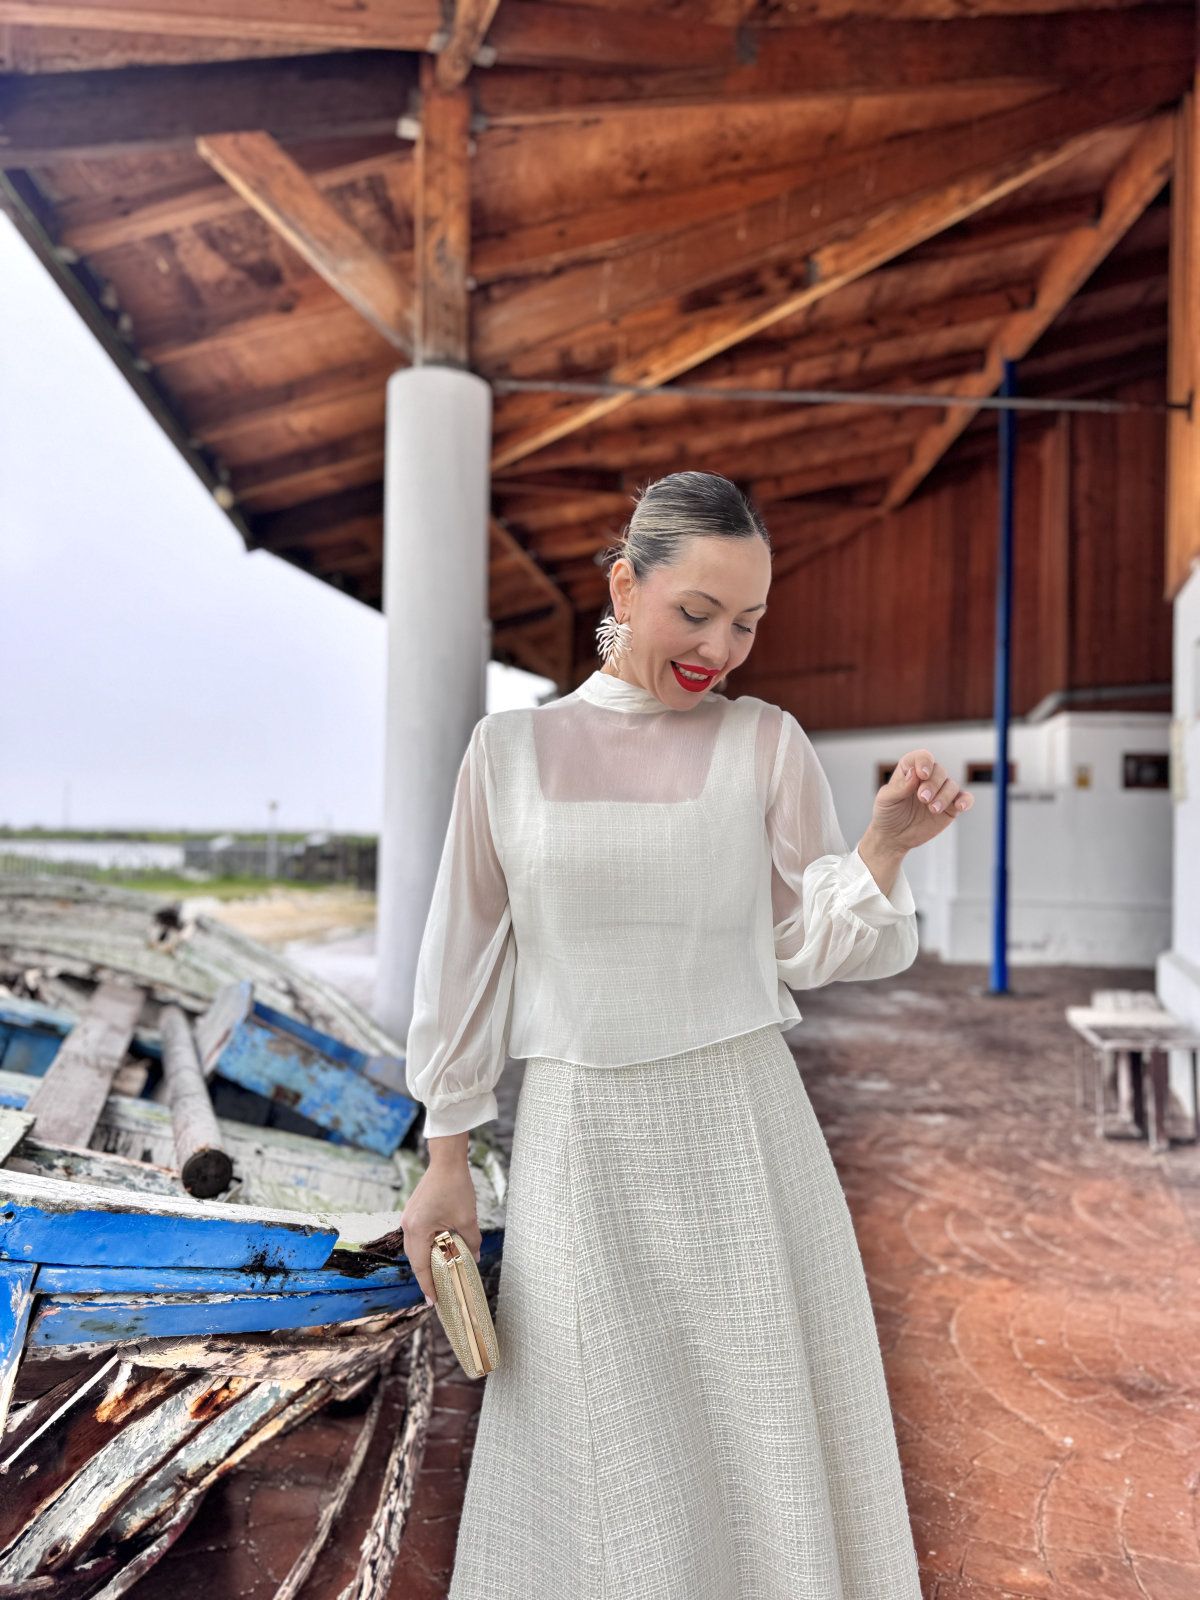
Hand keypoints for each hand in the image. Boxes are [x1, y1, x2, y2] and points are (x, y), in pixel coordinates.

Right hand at [398, 1132, 480, 1302]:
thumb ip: (471, 1242)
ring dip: (426, 1260)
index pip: (421, 1266)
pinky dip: (426, 1246)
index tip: (433, 1301)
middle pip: (415, 1259)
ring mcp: (409, 1217)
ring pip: (415, 1247)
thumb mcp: (467, 1219)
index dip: (427, 1285)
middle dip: (426, 1276)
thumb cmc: (456, 1187)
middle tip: (438, 1292)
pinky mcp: (413, 1211)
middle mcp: (408, 1225)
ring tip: (439, 1274)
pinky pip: (417, 1236)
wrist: (447, 1160)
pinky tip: (439, 1250)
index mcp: (418, 1230)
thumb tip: (474, 1259)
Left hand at [858, 748, 972, 894]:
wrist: (893, 836)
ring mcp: (940, 792)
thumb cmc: (887, 813)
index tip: (922, 774)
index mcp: (910, 770)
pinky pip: (964, 798)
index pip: (922, 757)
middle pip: (939, 771)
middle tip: (922, 798)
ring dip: (944, 796)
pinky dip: (966, 800)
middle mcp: (927, 779)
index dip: (924, 762)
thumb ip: (899, 787)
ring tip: (932, 809)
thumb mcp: (886, 799)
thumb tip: (915, 774)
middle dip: (933, 784)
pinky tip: (960, 806)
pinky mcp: (950, 807)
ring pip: (951, 785)